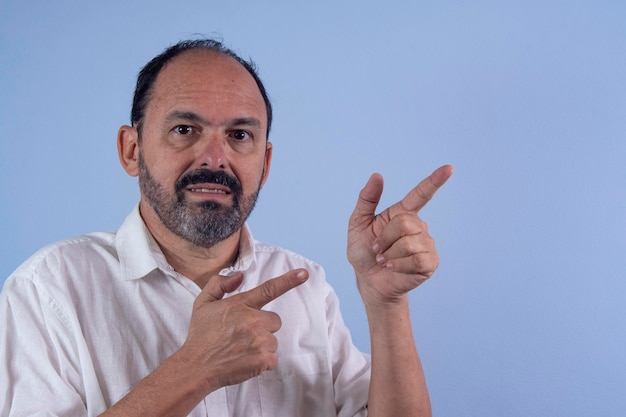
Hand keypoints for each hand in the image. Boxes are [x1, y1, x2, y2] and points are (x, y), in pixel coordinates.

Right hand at [181, 269, 308, 390]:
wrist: (196, 367)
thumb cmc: (201, 336)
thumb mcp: (203, 303)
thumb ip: (219, 285)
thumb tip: (239, 276)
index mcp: (240, 304)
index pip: (269, 289)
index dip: (289, 280)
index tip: (304, 273)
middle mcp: (252, 320)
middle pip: (274, 320)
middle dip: (263, 327)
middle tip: (242, 335)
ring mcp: (259, 340)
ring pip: (273, 340)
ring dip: (261, 345)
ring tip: (240, 349)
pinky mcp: (263, 359)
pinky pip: (273, 358)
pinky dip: (262, 361)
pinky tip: (244, 360)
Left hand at [347, 165, 452, 305]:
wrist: (368, 280)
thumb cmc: (364, 252)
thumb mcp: (357, 223)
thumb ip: (366, 200)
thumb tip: (377, 175)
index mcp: (402, 213)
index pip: (421, 194)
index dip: (435, 181)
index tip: (449, 168)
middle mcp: (418, 226)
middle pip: (406, 223)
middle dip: (385, 238)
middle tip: (378, 249)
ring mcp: (426, 244)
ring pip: (410, 242)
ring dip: (390, 254)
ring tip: (385, 260)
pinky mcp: (430, 263)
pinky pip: (417, 260)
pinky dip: (399, 265)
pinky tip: (393, 268)